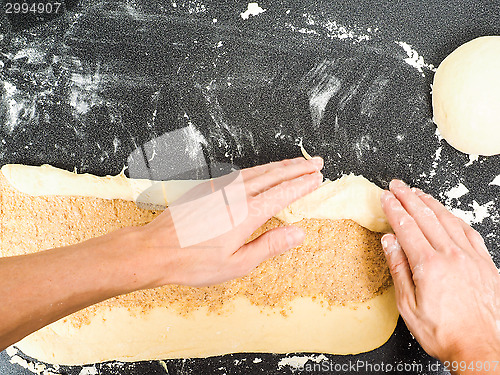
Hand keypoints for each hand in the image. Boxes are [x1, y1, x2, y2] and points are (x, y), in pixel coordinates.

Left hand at [140, 157, 323, 287]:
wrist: (155, 250)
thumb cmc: (193, 261)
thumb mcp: (237, 264)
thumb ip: (270, 245)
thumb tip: (297, 233)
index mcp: (247, 213)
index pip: (283, 193)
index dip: (302, 184)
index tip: (317, 178)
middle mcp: (236, 195)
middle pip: (274, 175)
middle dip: (297, 168)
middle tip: (316, 163)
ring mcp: (220, 188)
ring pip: (257, 170)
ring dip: (279, 165)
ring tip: (295, 163)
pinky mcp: (207, 187)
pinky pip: (240, 173)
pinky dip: (258, 169)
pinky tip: (261, 171)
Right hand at [380, 180, 499, 368]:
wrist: (480, 348)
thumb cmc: (444, 333)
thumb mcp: (409, 306)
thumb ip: (399, 269)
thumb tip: (390, 243)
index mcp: (430, 266)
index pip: (407, 227)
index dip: (394, 209)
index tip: (386, 197)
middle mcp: (452, 256)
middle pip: (426, 217)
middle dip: (408, 198)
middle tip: (397, 185)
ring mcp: (471, 257)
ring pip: (448, 220)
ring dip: (430, 203)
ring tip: (418, 192)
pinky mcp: (484, 263)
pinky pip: (468, 232)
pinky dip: (455, 218)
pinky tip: (448, 214)